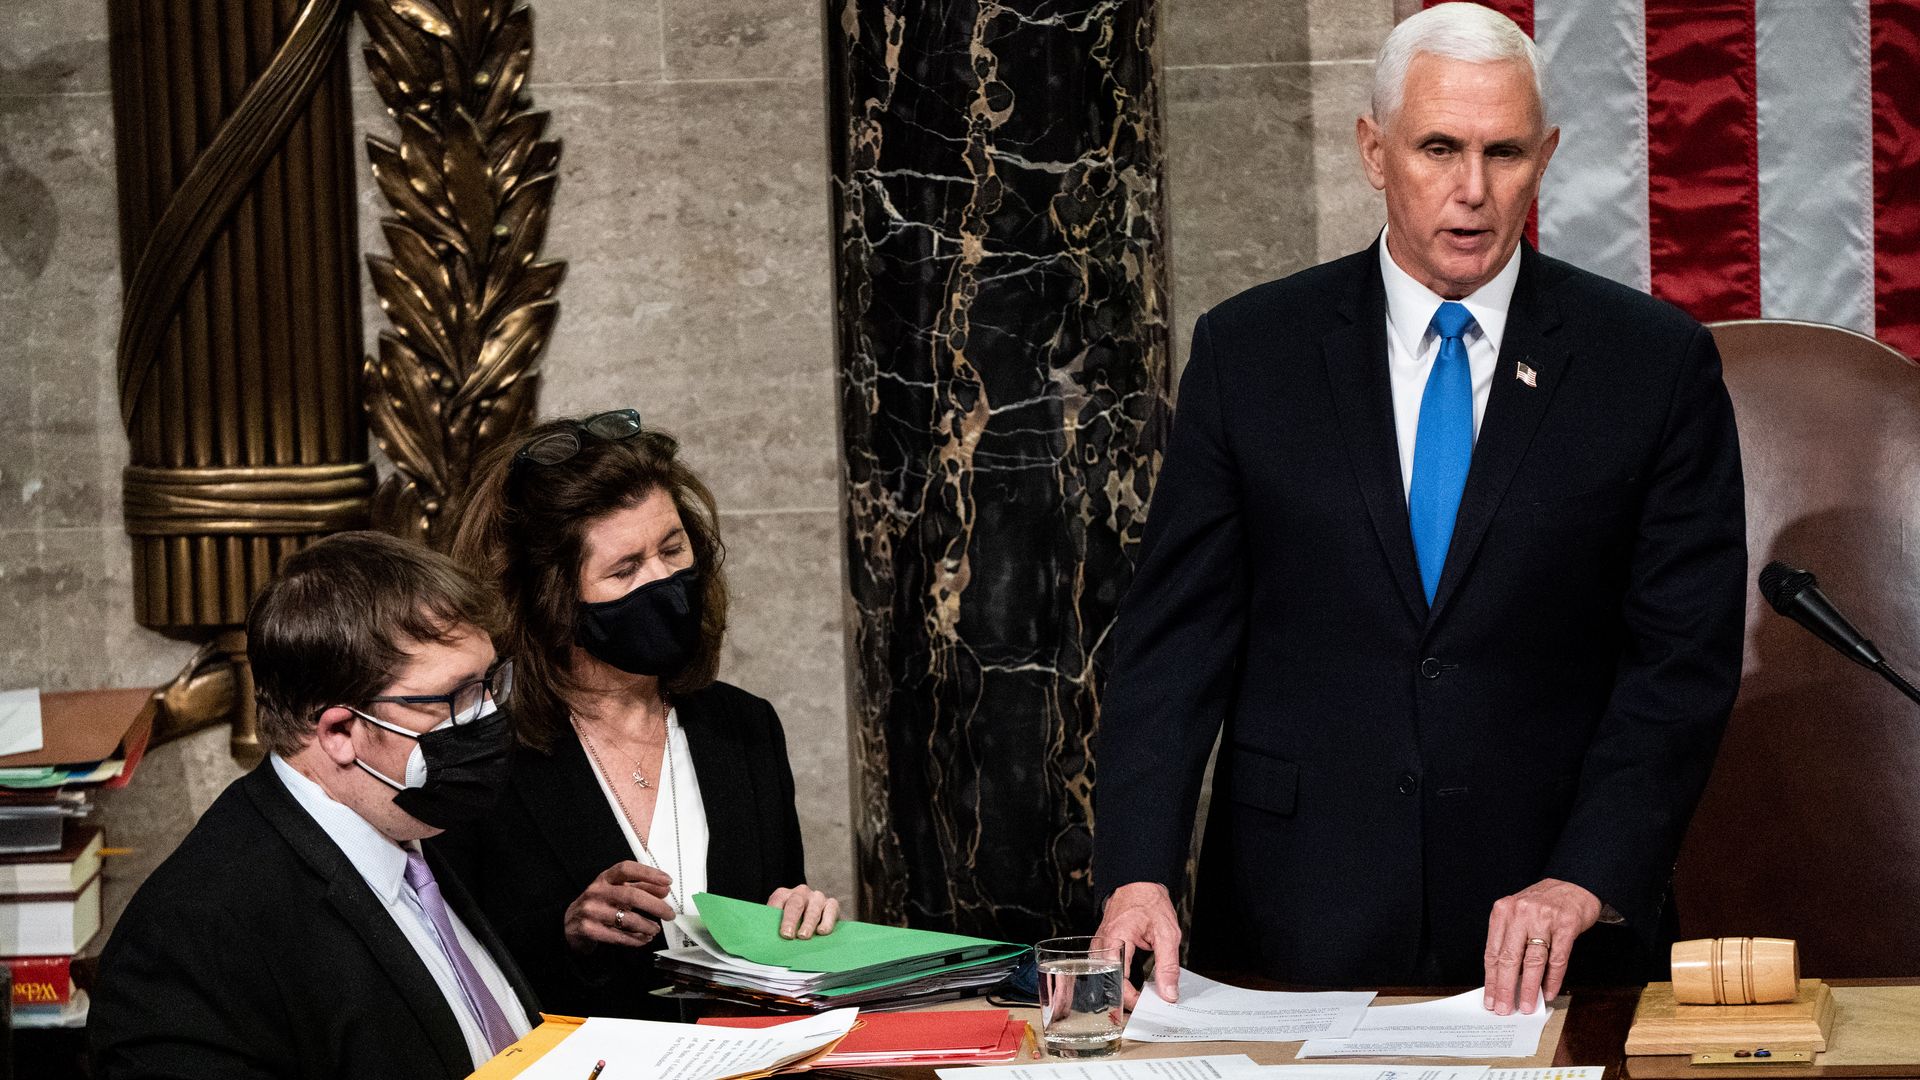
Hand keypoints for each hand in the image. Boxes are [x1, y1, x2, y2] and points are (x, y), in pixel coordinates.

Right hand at [563, 861, 675, 953]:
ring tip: (655, 930)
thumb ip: (641, 888)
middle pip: (631, 896)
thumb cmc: (600, 904)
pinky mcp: (589, 929)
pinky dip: (634, 939)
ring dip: (646, 925)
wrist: (570, 923)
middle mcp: (596, 891)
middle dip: (655, 906)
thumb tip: (665, 890)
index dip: (649, 873)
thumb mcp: (618, 891)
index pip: (627, 869)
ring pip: (626, 919)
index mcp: (605, 878)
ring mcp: (591, 910)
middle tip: (669, 914)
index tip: (667, 881)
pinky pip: (617, 936)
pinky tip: (643, 939)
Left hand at [768, 885, 839, 938]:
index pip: (777, 901)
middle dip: (791, 920)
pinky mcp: (832, 904)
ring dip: (808, 923)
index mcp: (784, 894)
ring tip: (803, 936)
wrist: (813, 920)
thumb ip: (773, 925)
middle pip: (795, 903)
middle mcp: (801, 892)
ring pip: (813, 908)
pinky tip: (822, 931)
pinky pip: (831, 910)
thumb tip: (766, 939)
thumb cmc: (792, 924)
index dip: (774, 913)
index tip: (774, 929)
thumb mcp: (779, 921)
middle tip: (788, 935)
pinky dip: (827, 921)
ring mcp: (817, 897)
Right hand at [1095, 881, 1182, 1009]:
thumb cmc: (1150, 903)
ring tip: (1141, 998)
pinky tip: (1134, 985)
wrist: (1138, 884)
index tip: (1148, 1004)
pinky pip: (1107, 971)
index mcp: (1115, 939)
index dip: (1131, 998)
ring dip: (1123, 991)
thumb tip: (1168, 993)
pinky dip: (1121, 981)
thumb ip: (1168, 966)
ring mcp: (1099, 946)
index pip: (1117, 980)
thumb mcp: (1167, 934)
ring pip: (1105, 980)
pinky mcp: (1102, 948)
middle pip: (1107, 984)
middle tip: (1146, 1004)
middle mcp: (1102, 944)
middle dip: (1127, 998)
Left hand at [1483, 877, 1602, 1014]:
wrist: (1575, 884)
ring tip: (1526, 1005)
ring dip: (1528, 988)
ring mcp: (1544, 919)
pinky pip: (1557, 959)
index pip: (1492, 951)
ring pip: (1532, 961)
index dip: (1491, 979)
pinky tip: (1548, 992)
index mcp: (1503, 911)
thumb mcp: (1518, 914)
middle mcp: (1521, 913)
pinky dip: (1552, 979)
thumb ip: (1510, 941)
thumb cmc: (1543, 903)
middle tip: (1503, 1008)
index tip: (1489, 998)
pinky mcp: (1566, 926)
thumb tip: (1504, 979)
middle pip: (1509, 958)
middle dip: (1505, 988)